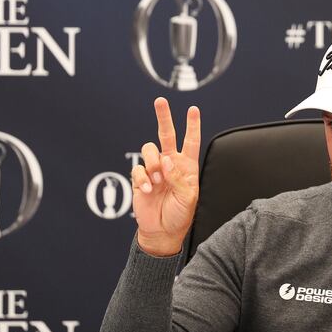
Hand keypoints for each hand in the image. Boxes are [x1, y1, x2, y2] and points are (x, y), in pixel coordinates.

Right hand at [131, 97, 200, 256]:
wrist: (161, 231)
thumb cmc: (179, 215)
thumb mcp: (188, 198)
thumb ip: (179, 178)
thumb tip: (167, 160)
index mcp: (187, 166)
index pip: (191, 141)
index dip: (192, 125)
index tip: (193, 109)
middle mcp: (170, 164)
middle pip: (166, 134)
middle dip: (164, 117)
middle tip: (160, 101)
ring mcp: (154, 170)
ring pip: (149, 149)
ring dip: (153, 162)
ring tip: (157, 180)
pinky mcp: (140, 178)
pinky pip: (138, 169)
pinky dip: (143, 178)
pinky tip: (149, 190)